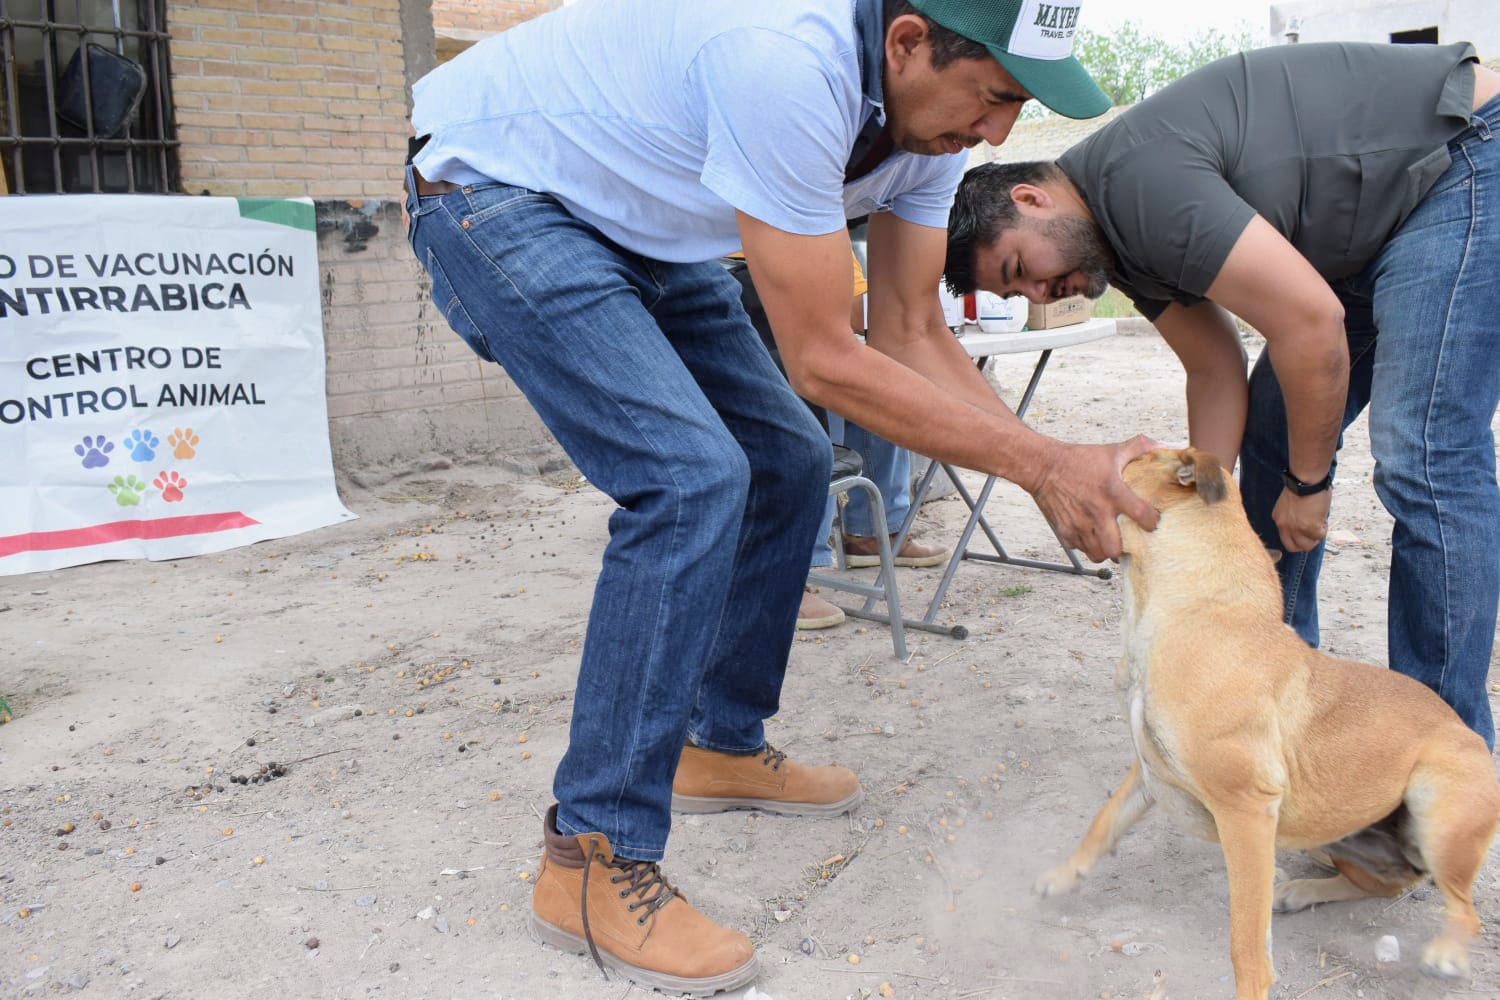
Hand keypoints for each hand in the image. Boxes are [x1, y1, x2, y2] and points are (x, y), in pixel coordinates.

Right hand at [1030, 435, 1160, 562]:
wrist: (1044, 466)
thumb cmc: (1078, 460)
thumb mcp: (1110, 451)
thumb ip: (1138, 447)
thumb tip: (1160, 445)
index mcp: (1112, 492)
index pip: (1141, 515)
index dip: (1152, 522)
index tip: (1153, 522)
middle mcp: (1096, 511)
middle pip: (1115, 548)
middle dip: (1125, 549)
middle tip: (1128, 541)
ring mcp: (1078, 524)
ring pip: (1098, 554)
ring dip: (1106, 550)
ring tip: (1110, 541)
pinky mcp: (1064, 531)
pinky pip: (1080, 549)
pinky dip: (1088, 546)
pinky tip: (1092, 535)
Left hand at [1272, 487, 1330, 552]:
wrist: (1306, 479)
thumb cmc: (1302, 486)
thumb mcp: (1290, 505)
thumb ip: (1293, 517)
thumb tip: (1305, 525)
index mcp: (1278, 519)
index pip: (1285, 538)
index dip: (1298, 538)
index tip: (1306, 533)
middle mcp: (1284, 525)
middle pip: (1293, 547)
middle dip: (1306, 543)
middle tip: (1315, 534)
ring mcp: (1295, 528)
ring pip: (1307, 545)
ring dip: (1316, 537)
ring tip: (1320, 524)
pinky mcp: (1308, 527)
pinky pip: (1319, 536)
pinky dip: (1324, 530)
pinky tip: (1323, 518)